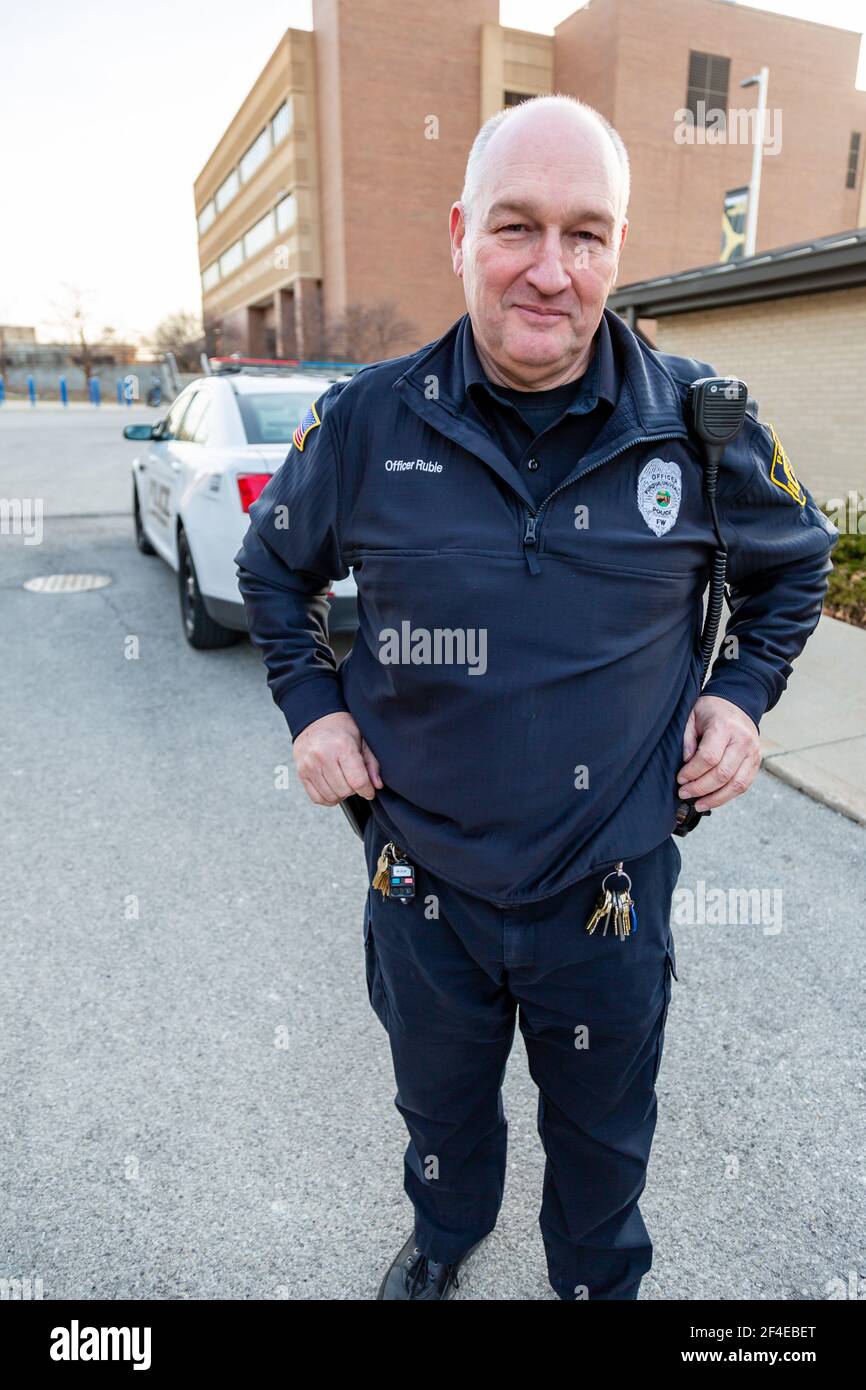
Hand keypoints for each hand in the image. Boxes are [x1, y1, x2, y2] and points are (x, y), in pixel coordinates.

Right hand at [293, 711, 382, 806]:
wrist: (315, 719)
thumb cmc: (342, 729)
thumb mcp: (362, 740)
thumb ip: (371, 763)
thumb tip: (377, 785)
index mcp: (342, 747)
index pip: (357, 781)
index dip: (367, 790)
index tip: (369, 790)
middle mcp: (323, 757)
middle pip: (344, 791)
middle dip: (354, 790)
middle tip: (354, 780)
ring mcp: (310, 766)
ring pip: (331, 797)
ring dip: (341, 794)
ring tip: (343, 782)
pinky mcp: (301, 773)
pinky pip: (317, 798)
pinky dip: (328, 798)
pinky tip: (333, 787)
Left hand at [677, 695, 760, 811]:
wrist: (738, 703)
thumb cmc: (711, 710)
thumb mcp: (692, 715)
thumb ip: (687, 737)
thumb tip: (687, 762)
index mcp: (725, 727)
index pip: (709, 757)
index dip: (693, 772)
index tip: (680, 778)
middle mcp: (742, 741)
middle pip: (722, 774)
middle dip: (700, 788)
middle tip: (684, 792)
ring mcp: (753, 753)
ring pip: (736, 784)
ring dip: (715, 799)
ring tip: (697, 804)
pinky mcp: (756, 762)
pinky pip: (744, 785)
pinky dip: (728, 796)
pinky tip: (712, 800)